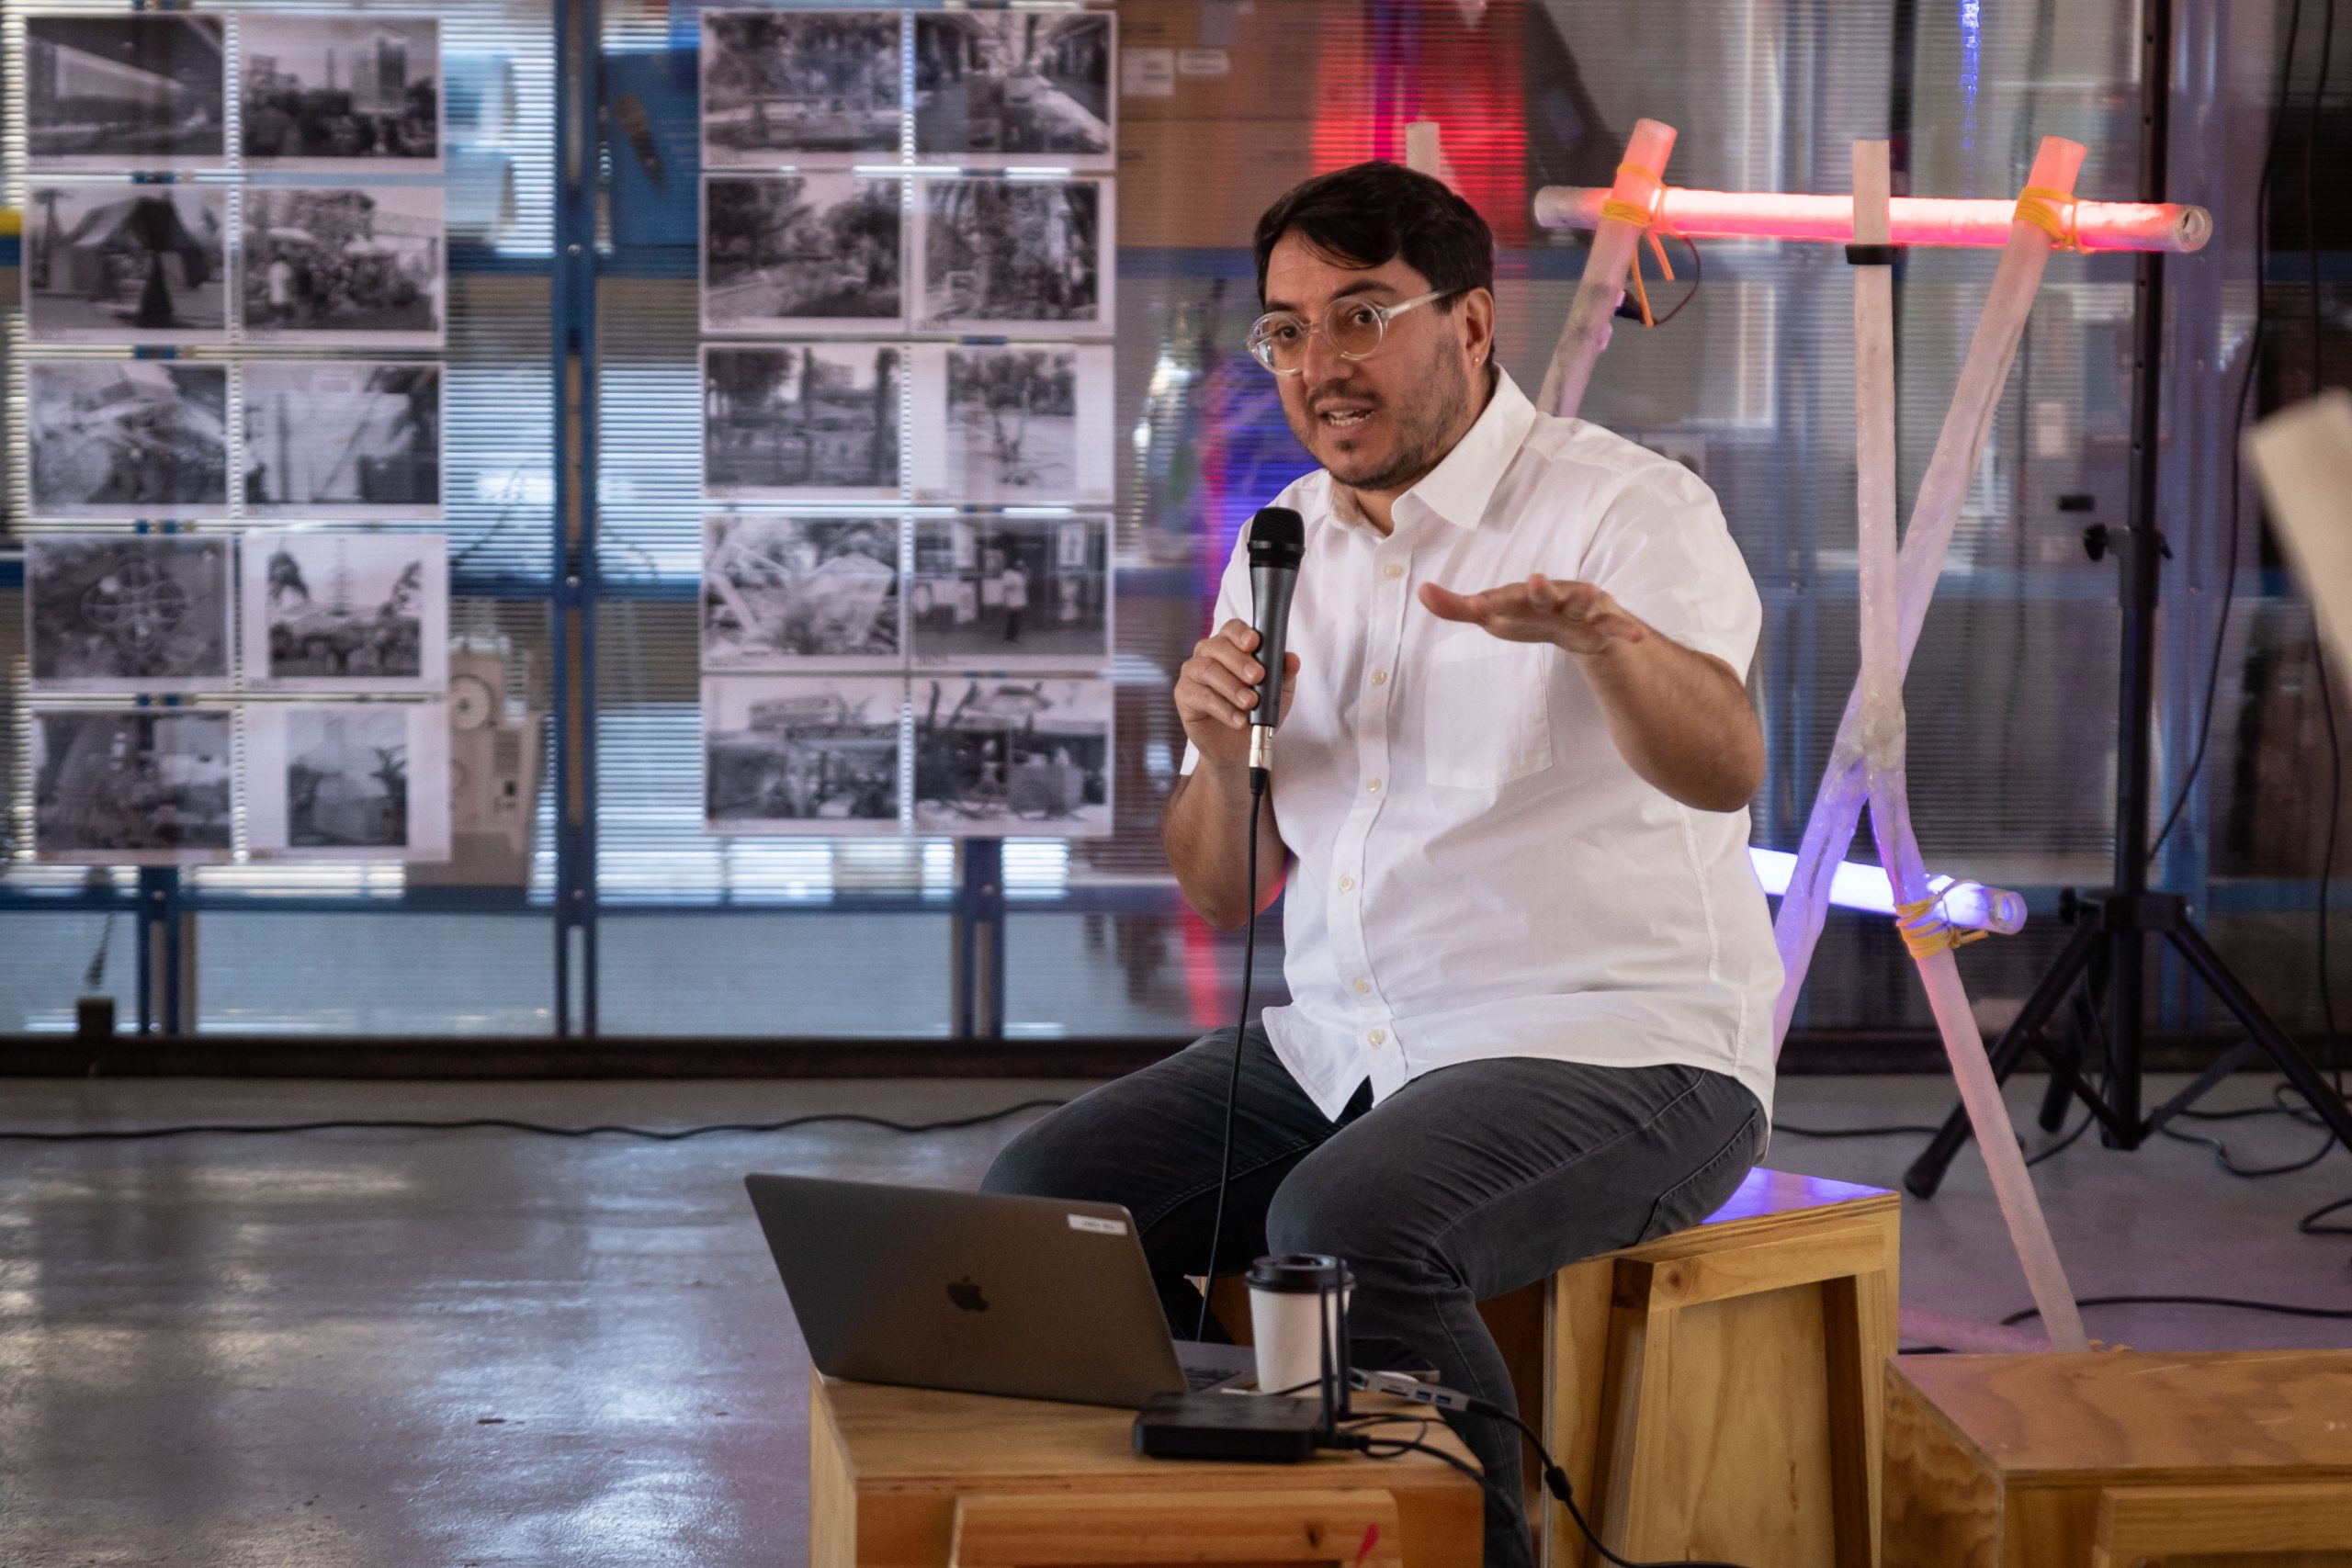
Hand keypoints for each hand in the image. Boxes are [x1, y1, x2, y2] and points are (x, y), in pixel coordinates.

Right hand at [1175, 619, 1299, 765]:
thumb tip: (1292, 659)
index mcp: (1231, 646)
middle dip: (1240, 661)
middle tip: (1258, 677)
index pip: (1232, 629)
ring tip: (1250, 703)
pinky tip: (1238, 720)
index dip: (1241, 633)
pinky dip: (1222, 708)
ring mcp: (1193, 673)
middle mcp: (1208, 654)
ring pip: (1208, 669)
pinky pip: (1201, 696)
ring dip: (1232, 686)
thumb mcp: (1277, 694)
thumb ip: (1283, 674)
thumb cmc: (1256, 711)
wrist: (1239, 746)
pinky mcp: (1184, 695)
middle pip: (1219, 647)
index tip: (1254, 643)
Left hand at [1420, 573, 1646, 655]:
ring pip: (1582, 604)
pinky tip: (1637, 636)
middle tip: (1535, 580)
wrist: (1577, 623)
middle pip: (1545, 594)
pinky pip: (1615, 627)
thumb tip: (1421, 591)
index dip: (1490, 602)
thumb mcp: (1494, 616)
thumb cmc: (1528, 615)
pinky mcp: (1602, 624)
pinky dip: (1625, 629)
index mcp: (1522, 597)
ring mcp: (1579, 610)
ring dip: (1583, 600)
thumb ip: (1457, 608)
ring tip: (1589, 593)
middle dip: (1541, 589)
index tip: (1473, 605)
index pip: (1503, 599)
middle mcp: (1551, 598)